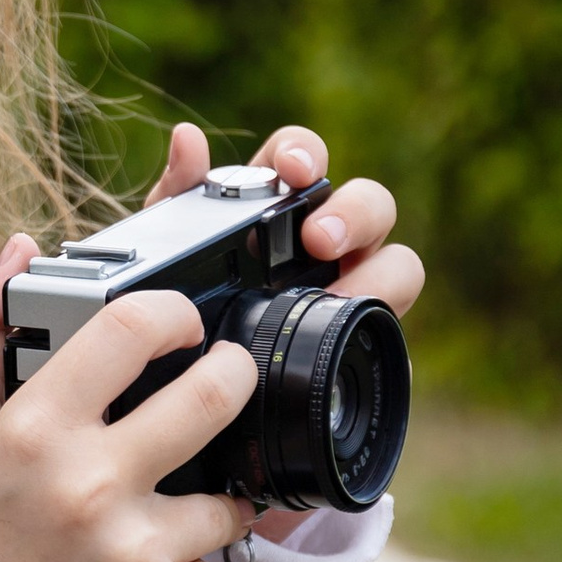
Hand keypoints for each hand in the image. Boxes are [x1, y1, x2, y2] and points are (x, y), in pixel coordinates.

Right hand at [0, 237, 263, 561]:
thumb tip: (20, 252)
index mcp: (34, 428)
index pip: (132, 328)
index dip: (170, 311)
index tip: (177, 320)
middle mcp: (90, 484)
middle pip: (217, 395)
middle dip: (234, 374)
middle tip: (225, 377)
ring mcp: (134, 550)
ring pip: (230, 493)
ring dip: (211, 492)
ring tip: (169, 498)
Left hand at [146, 120, 426, 535]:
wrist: (181, 421)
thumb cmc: (175, 326)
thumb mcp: (162, 265)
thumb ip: (174, 204)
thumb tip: (187, 139)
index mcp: (276, 212)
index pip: (305, 162)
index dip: (305, 154)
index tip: (292, 171)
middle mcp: (326, 247)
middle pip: (371, 204)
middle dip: (354, 210)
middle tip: (319, 240)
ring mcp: (353, 296)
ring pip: (399, 263)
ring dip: (382, 269)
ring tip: (344, 293)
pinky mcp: (365, 350)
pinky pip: (392, 334)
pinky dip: (383, 331)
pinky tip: (356, 342)